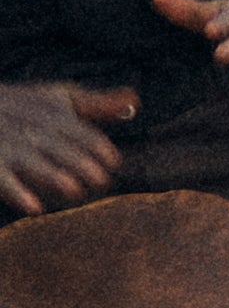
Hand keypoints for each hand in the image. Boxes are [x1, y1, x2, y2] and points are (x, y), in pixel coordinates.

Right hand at [0, 79, 134, 213]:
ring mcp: (12, 149)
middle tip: (100, 182)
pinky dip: (18, 193)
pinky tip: (34, 209)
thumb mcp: (61, 98)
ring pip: (34, 164)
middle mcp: (35, 133)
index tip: (113, 163)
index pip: (80, 133)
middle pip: (60, 149)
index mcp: (56, 118)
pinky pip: (4, 180)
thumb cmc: (26, 105)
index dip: (98, 147)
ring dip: (53, 177)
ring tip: (74, 191)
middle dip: (80, 164)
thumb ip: (99, 104)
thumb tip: (136, 101)